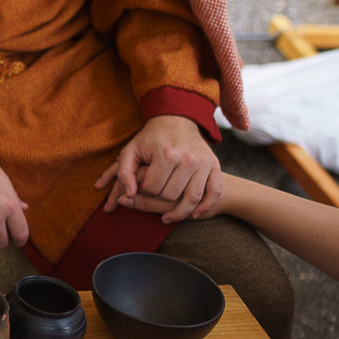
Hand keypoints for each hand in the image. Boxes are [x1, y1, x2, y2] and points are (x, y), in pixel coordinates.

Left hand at [97, 115, 221, 221]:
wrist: (177, 121)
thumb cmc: (150, 139)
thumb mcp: (131, 151)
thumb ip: (124, 172)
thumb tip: (127, 196)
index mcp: (166, 154)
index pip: (152, 188)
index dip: (144, 192)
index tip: (143, 187)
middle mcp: (188, 159)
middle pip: (171, 195)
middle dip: (160, 199)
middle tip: (156, 195)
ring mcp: (204, 163)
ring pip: (192, 199)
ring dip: (180, 212)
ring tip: (169, 216)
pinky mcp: (215, 166)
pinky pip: (213, 193)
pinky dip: (204, 207)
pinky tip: (193, 214)